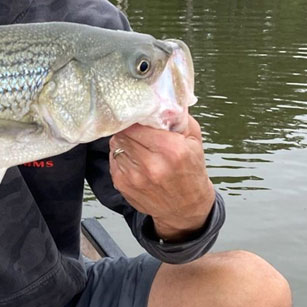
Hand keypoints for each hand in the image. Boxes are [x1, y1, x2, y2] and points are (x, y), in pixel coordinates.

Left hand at [109, 114, 214, 241]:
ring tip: (138, 145)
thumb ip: (178, 117)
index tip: (137, 114)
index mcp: (171, 150)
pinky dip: (120, 155)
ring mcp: (134, 177)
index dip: (135, 117)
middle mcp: (151, 165)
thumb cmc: (191, 171)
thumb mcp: (193, 140)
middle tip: (135, 127)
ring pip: (115, 145)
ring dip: (124, 141)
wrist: (185, 209)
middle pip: (123, 133)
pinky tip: (134, 159)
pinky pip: (113, 159)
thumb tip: (160, 97)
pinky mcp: (122, 185)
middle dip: (128, 127)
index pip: (137, 123)